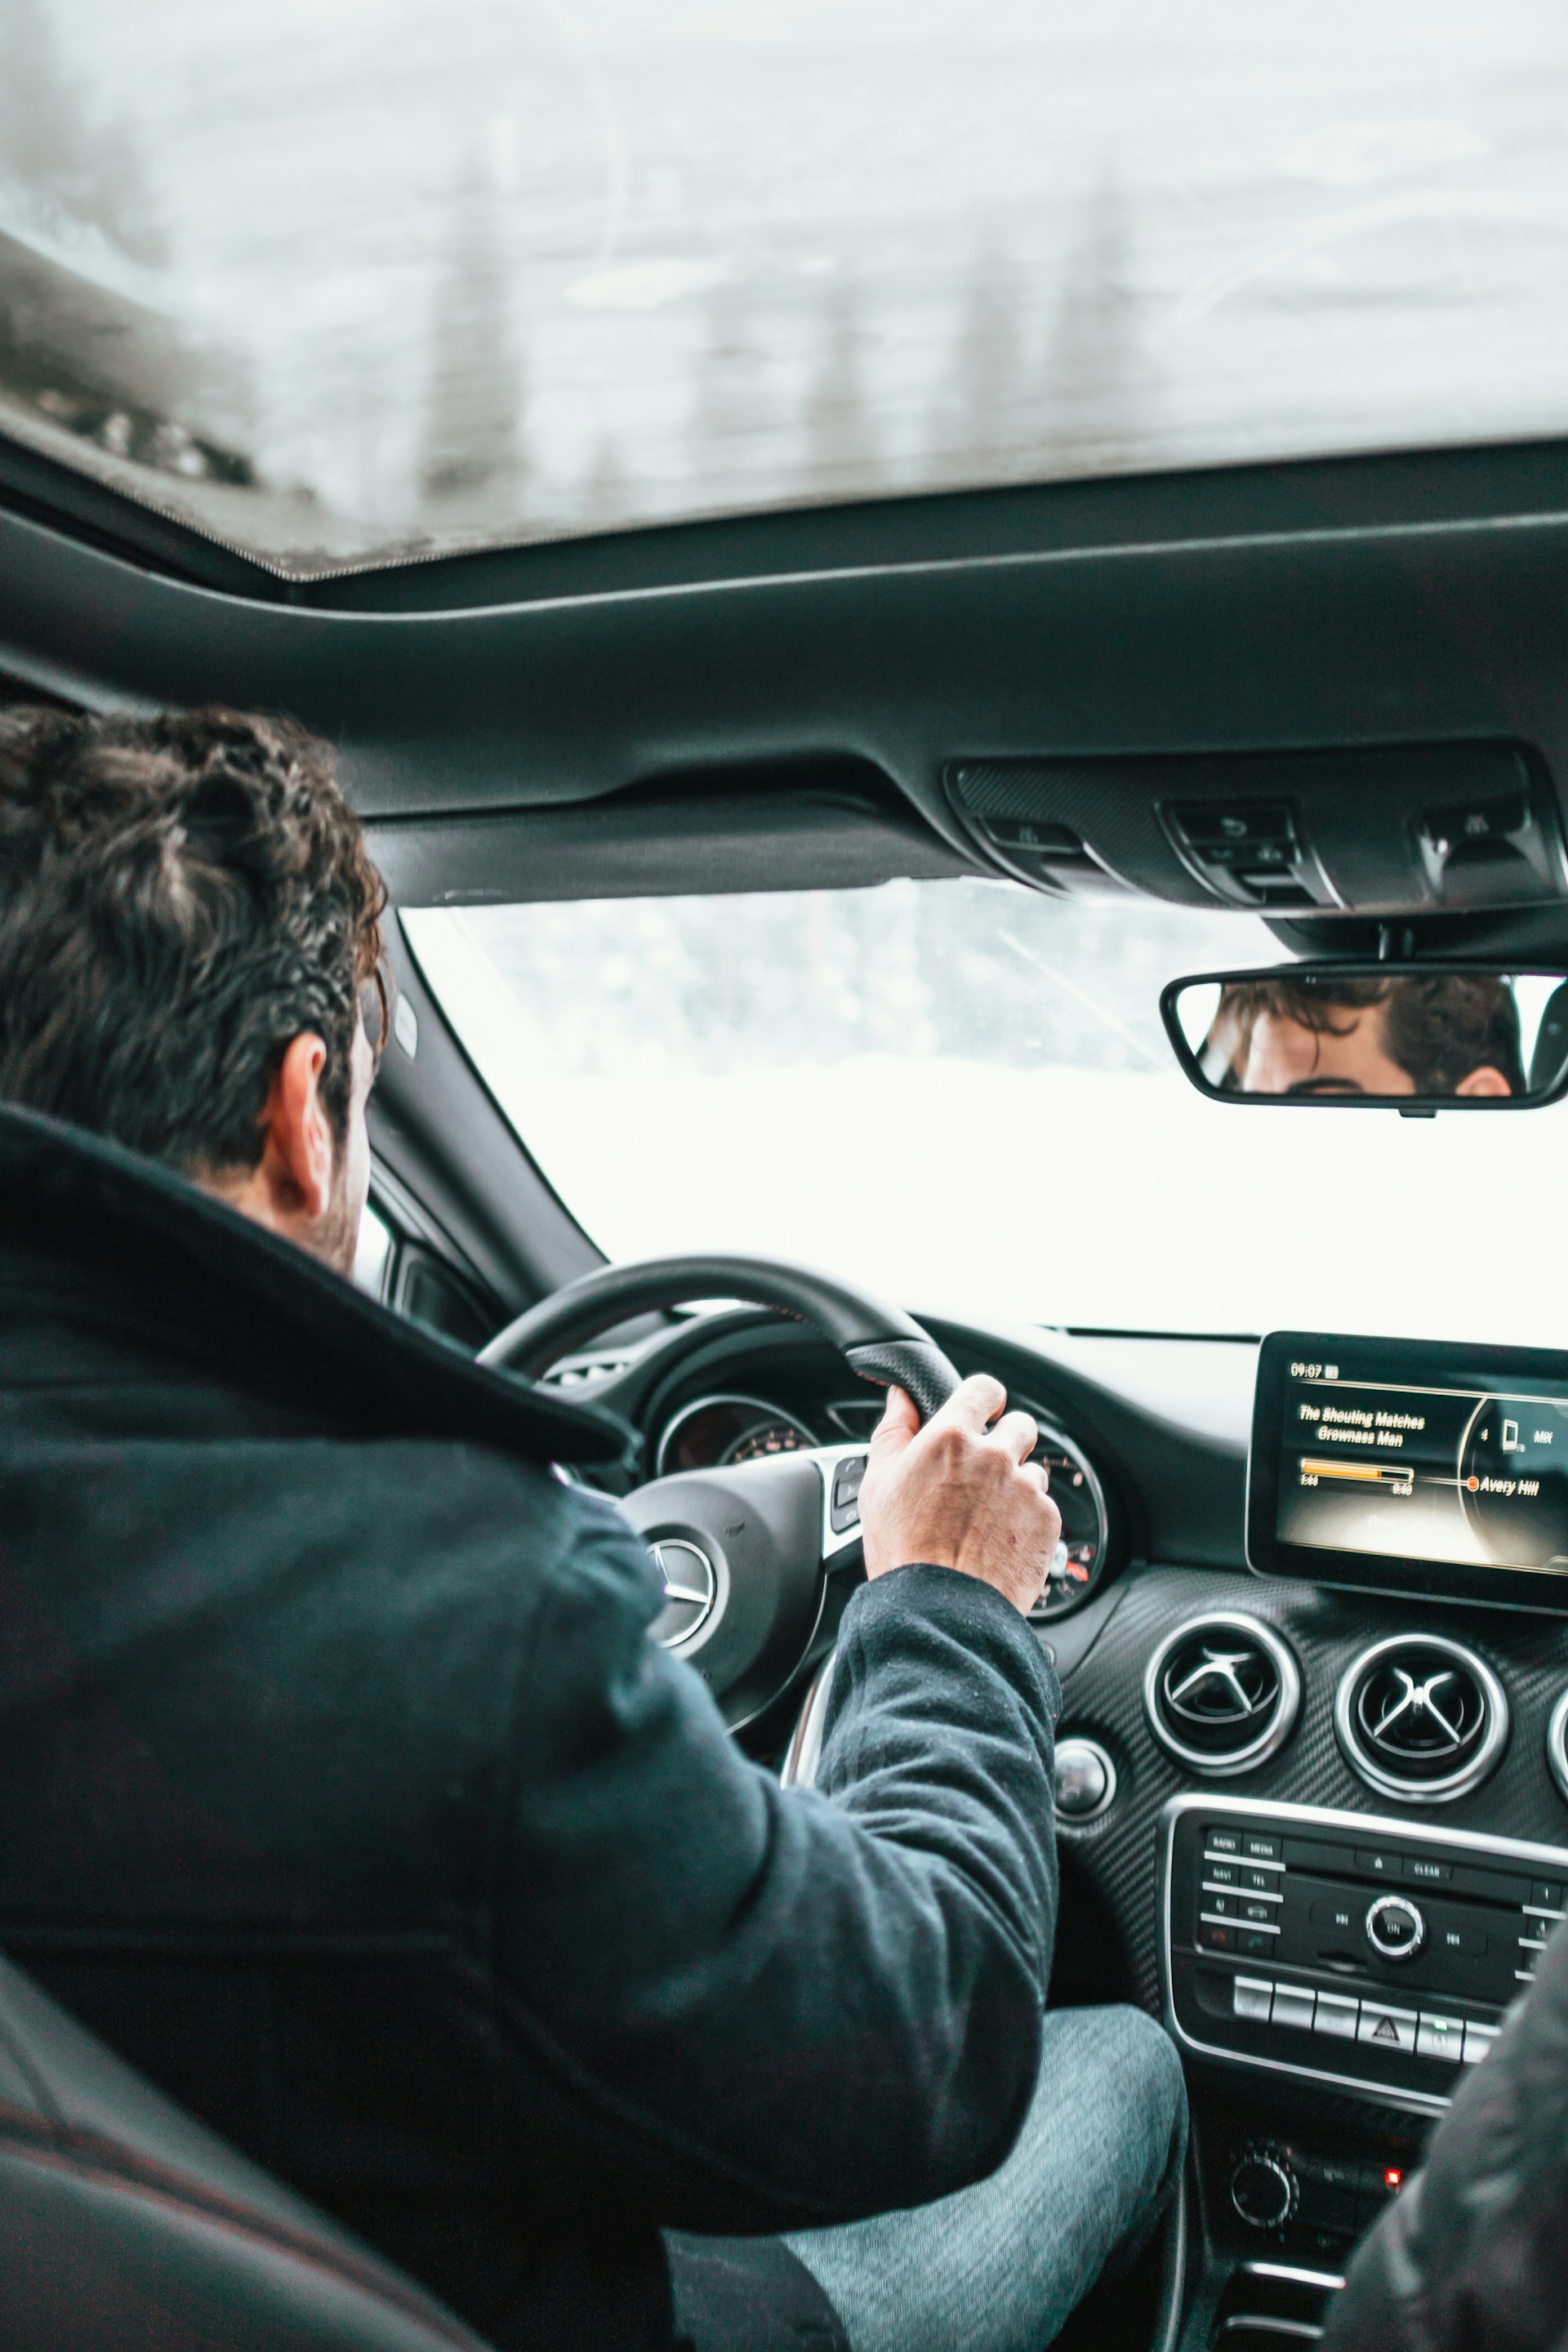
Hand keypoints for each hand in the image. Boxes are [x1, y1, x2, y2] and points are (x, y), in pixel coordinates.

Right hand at [857, 1375, 1060, 1615]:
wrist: (940, 1610)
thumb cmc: (904, 1551)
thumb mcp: (878, 1483)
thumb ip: (893, 1431)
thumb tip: (901, 1399)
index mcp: (951, 1437)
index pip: (985, 1389)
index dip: (983, 1400)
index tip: (980, 1414)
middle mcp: (995, 1455)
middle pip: (1019, 1425)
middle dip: (1006, 1442)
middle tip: (982, 1473)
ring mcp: (1025, 1487)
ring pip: (1032, 1469)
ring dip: (1016, 1484)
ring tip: (986, 1518)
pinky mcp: (1047, 1520)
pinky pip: (1044, 1505)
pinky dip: (1028, 1518)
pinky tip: (999, 1540)